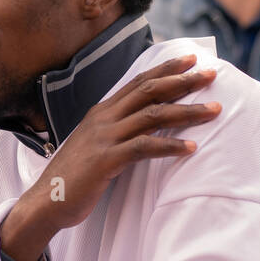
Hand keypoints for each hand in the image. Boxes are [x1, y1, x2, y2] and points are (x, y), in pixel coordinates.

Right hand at [0, 54, 220, 260]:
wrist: (45, 201)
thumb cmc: (76, 176)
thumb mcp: (95, 144)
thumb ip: (116, 130)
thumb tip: (144, 125)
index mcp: (102, 112)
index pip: (139, 82)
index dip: (166, 69)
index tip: (192, 59)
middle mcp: (103, 118)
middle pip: (149, 91)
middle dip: (183, 81)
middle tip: (212, 74)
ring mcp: (104, 137)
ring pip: (152, 115)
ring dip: (186, 112)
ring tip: (214, 111)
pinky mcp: (106, 160)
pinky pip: (144, 147)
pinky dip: (170, 146)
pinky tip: (191, 148)